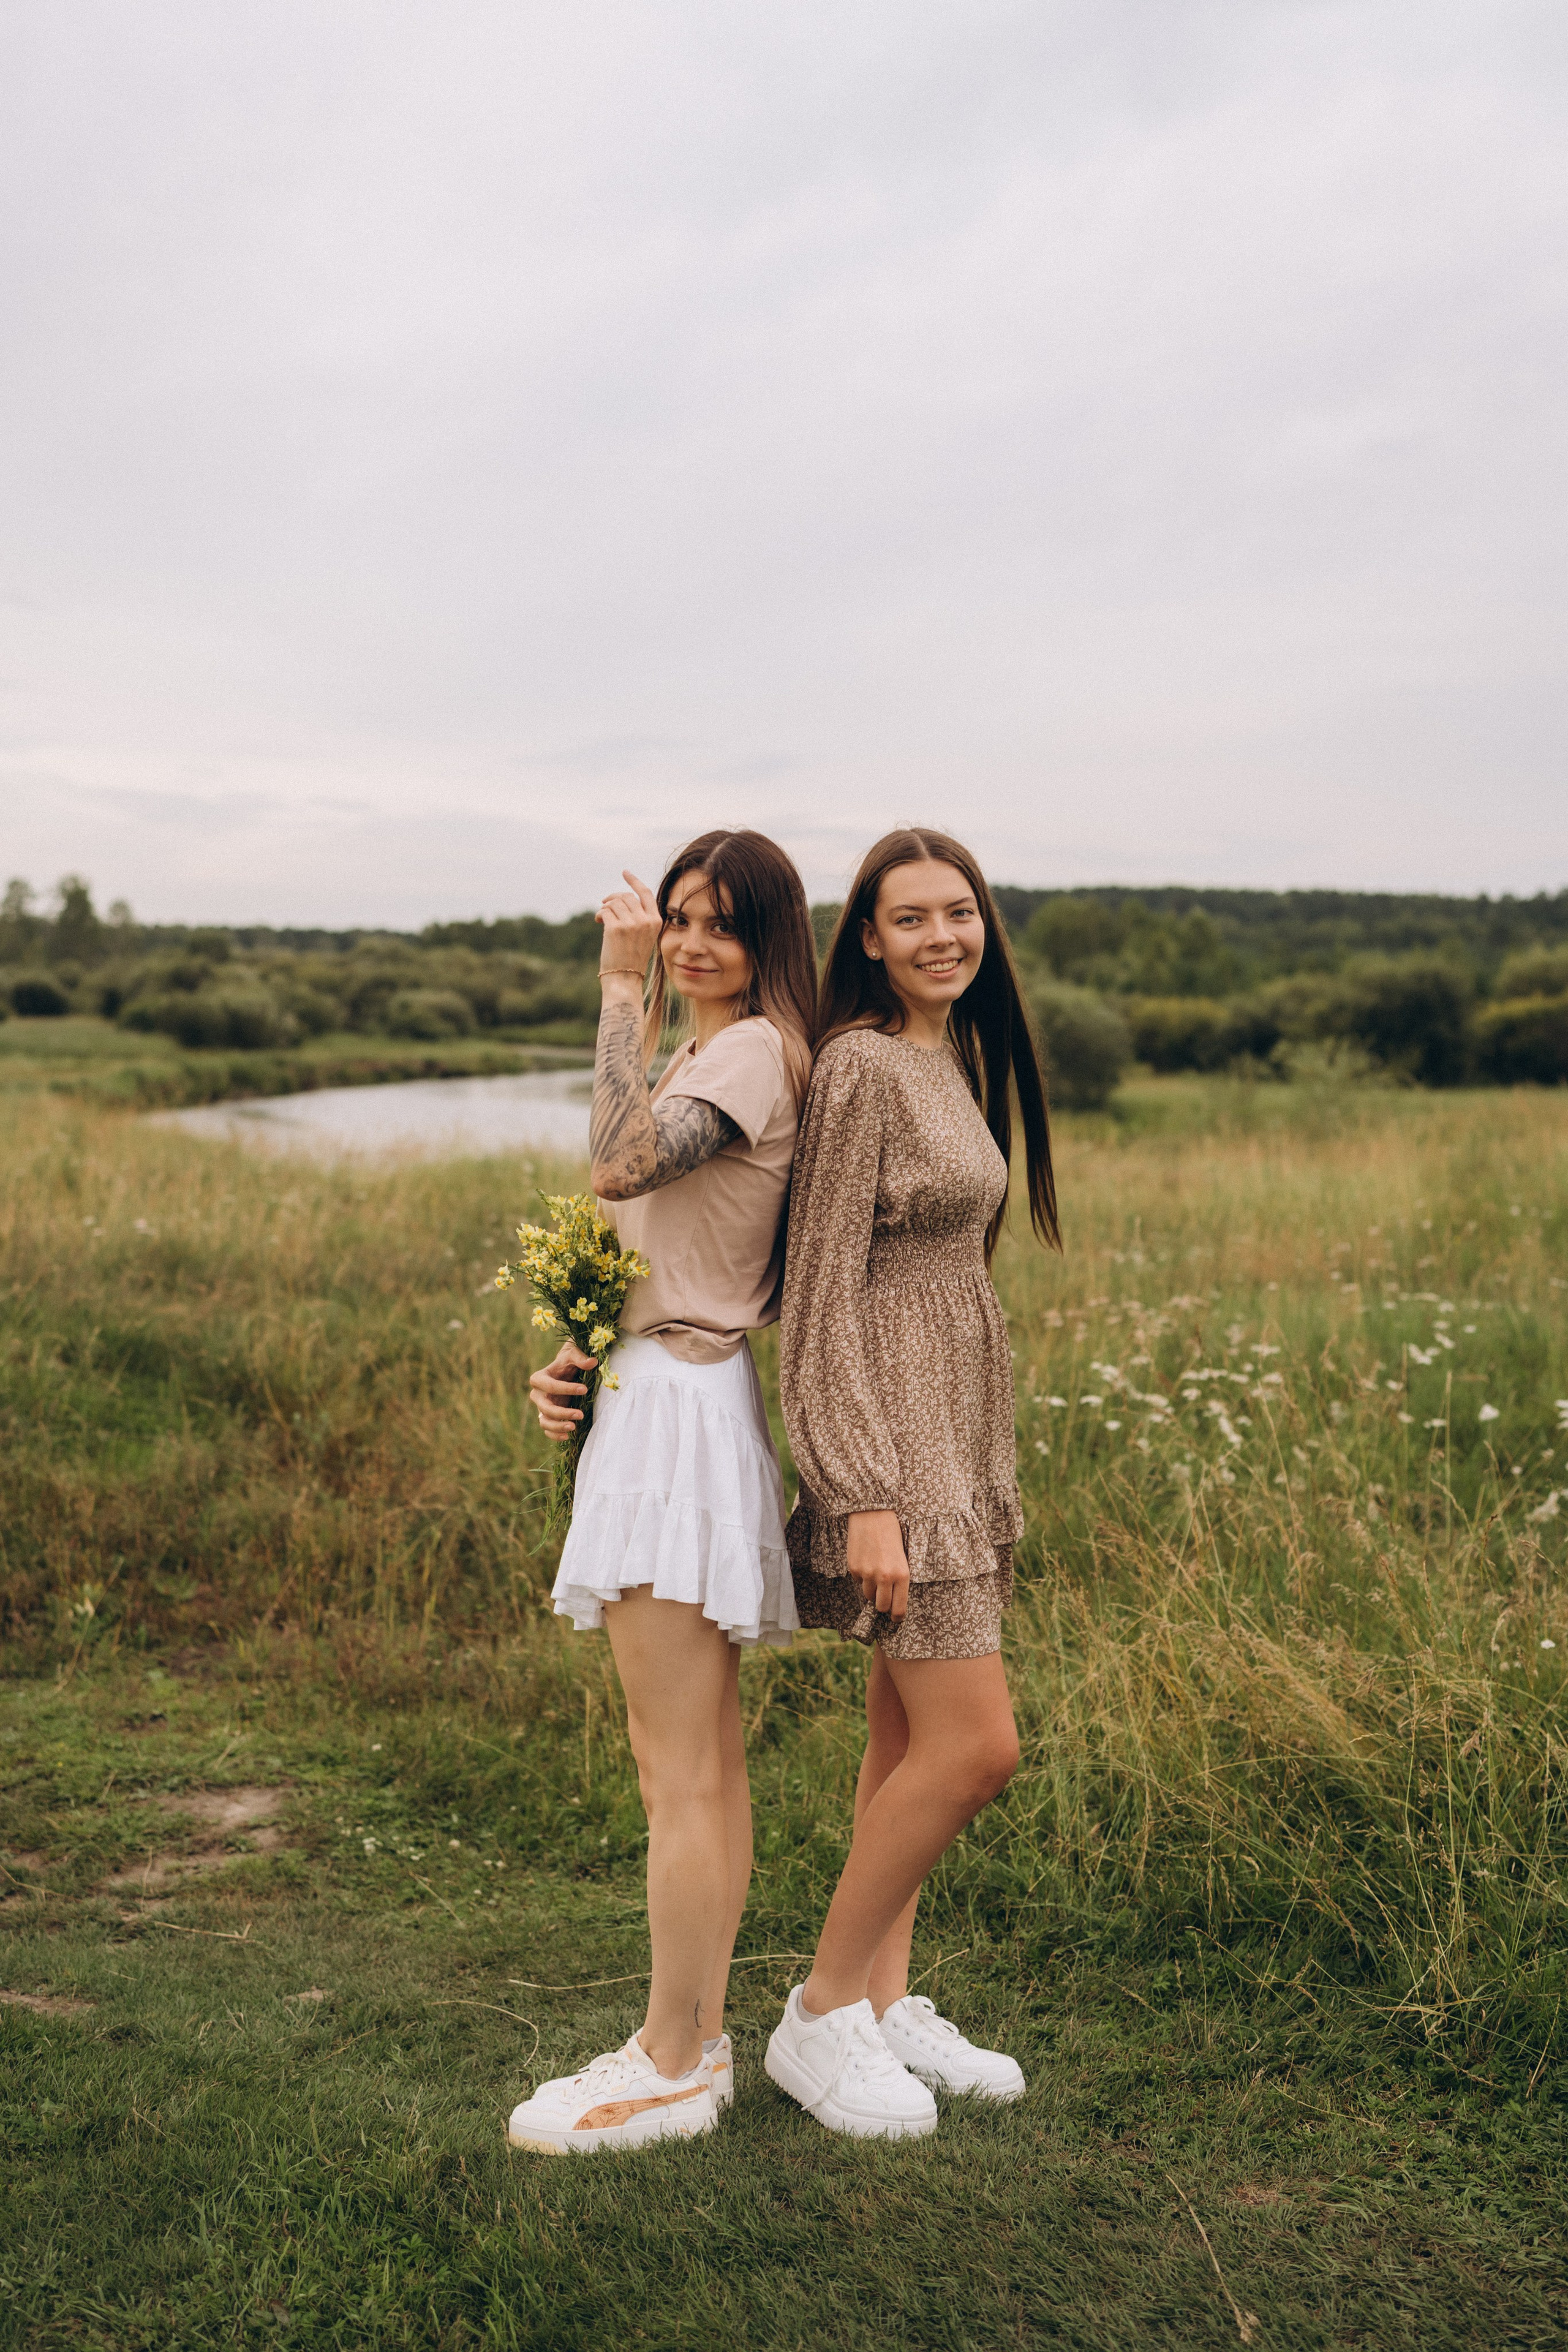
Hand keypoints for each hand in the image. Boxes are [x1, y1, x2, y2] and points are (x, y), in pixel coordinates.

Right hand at [529, 1341, 596, 1440]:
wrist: (565, 1371)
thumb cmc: (568, 1362)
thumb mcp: (572, 1356)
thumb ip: (580, 1358)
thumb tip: (593, 1362)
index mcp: (539, 1378)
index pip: (550, 1386)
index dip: (566, 1389)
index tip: (584, 1389)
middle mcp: (537, 1395)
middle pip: (545, 1407)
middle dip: (562, 1412)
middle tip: (580, 1414)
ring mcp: (541, 1407)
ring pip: (544, 1421)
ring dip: (557, 1426)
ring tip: (574, 1427)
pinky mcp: (547, 1417)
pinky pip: (547, 1429)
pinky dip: (555, 1435)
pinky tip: (568, 1436)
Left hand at [597, 870, 662, 986]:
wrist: (625, 978)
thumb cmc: (631, 958)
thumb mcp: (643, 936)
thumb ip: (638, 917)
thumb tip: (619, 898)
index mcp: (656, 921)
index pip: (646, 893)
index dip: (634, 881)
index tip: (625, 872)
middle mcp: (646, 920)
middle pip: (627, 896)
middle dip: (613, 897)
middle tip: (604, 904)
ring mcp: (632, 924)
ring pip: (615, 902)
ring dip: (605, 907)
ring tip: (601, 917)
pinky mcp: (616, 928)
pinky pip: (605, 911)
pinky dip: (599, 914)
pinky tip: (598, 922)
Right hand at [845, 1510, 908, 1620]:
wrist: (873, 1515)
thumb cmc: (892, 1535)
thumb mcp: (903, 1558)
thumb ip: (899, 1579)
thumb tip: (893, 1601)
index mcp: (902, 1575)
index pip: (899, 1608)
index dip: (897, 1617)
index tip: (895, 1618)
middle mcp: (884, 1577)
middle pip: (881, 1606)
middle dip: (882, 1605)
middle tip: (884, 1598)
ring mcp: (867, 1573)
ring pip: (868, 1595)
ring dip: (871, 1589)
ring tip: (875, 1572)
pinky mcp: (854, 1568)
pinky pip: (858, 1581)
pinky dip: (861, 1576)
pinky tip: (866, 1560)